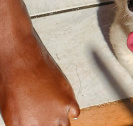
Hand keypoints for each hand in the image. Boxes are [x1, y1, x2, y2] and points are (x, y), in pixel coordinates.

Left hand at [0, 0, 79, 125]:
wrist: (20, 59)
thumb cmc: (11, 80)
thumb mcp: (11, 109)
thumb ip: (25, 122)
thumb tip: (34, 123)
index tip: (41, 122)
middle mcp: (39, 125)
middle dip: (50, 124)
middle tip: (48, 116)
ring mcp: (55, 113)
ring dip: (61, 121)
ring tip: (56, 112)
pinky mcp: (68, 99)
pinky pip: (75, 113)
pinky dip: (72, 110)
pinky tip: (66, 105)